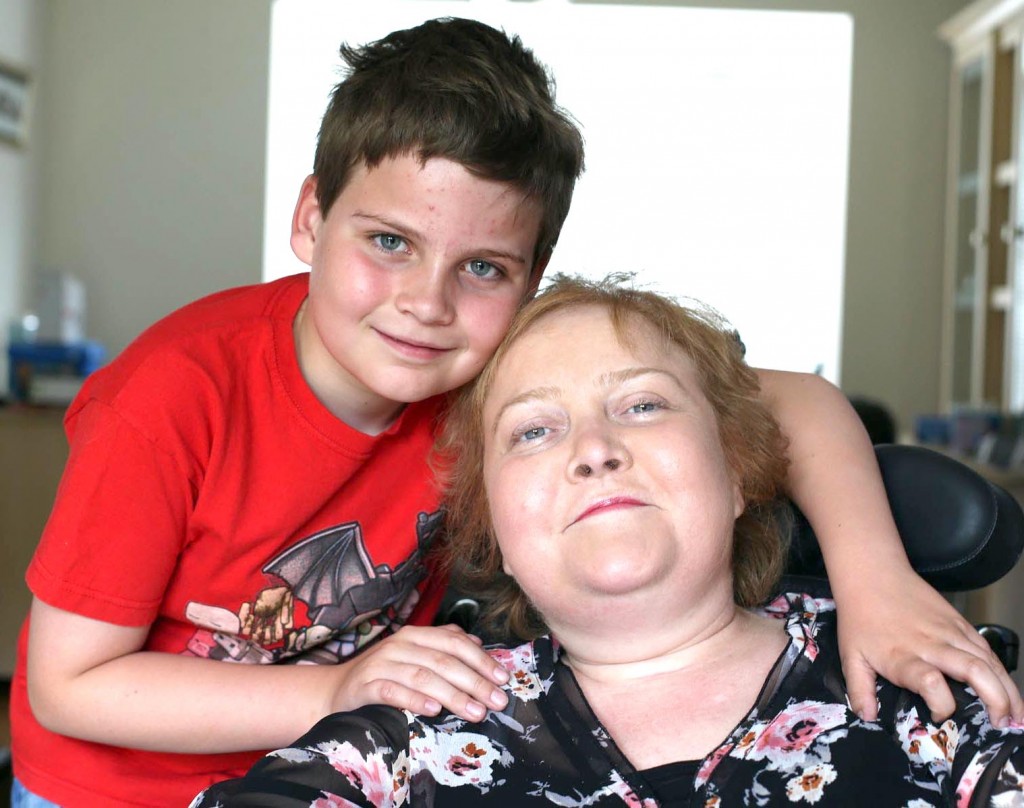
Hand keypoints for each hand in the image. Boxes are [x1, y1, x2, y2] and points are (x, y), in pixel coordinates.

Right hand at [329, 623, 509, 721]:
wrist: (335, 690)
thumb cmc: (383, 675)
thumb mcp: (414, 656)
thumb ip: (443, 646)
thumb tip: (477, 642)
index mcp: (416, 634)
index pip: (455, 642)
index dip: (481, 659)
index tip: (503, 678)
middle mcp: (399, 644)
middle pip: (444, 661)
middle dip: (475, 682)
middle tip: (497, 701)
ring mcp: (381, 664)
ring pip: (423, 676)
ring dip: (453, 695)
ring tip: (475, 712)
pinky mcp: (365, 685)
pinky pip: (393, 691)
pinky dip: (415, 700)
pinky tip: (434, 711)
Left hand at [836, 565, 1023, 725]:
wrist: (873, 575)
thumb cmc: (862, 616)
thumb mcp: (851, 655)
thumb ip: (858, 689)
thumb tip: (867, 717)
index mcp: (903, 655)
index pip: (930, 682)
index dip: (941, 705)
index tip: (940, 718)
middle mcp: (931, 644)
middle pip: (973, 670)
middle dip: (994, 701)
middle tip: (1000, 725)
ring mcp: (950, 632)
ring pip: (988, 661)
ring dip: (1007, 690)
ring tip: (1015, 717)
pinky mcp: (960, 623)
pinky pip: (988, 650)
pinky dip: (1003, 672)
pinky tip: (1009, 691)